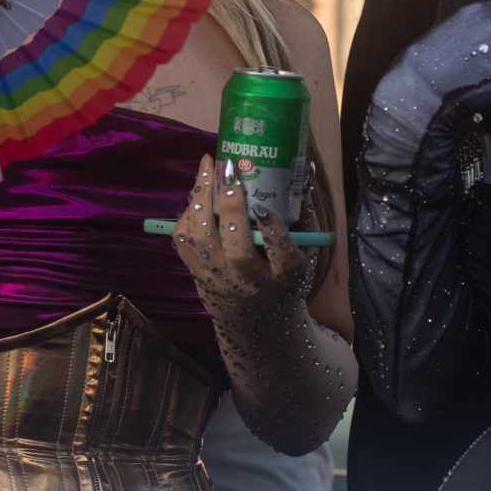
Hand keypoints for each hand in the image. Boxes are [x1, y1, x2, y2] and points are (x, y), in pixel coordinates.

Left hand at [174, 152, 311, 325]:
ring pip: (203, 242)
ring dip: (202, 202)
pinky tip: (198, 195)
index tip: (265, 206)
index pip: (281, 254)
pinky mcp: (198, 274)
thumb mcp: (304, 254)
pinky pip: (184, 242)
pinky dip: (187, 215)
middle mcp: (251, 282)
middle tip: (230, 172)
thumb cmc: (284, 277)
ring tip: (208, 169)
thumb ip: (305, 215)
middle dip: (231, 208)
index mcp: (285, 276)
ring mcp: (220, 279)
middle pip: (238, 250)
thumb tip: (305, 170)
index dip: (273, 230)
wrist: (258, 320)